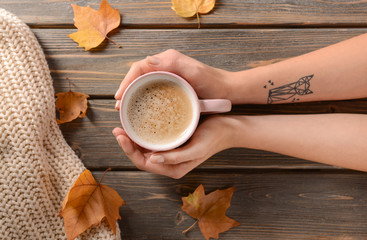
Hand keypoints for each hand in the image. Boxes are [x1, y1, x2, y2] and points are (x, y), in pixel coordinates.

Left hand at [112, 116, 235, 178]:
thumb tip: (152, 159)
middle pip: (141, 157)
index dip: (129, 151)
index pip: (144, 163)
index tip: (121, 135)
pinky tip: (137, 124)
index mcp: (173, 169)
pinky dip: (143, 134)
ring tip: (123, 126)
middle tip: (118, 129)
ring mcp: (170, 154)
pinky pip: (152, 141)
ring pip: (145, 149)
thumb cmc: (213, 138)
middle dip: (127, 144)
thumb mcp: (196, 149)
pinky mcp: (172, 143)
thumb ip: (175, 157)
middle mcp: (169, 163)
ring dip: (133, 139)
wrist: (227, 129)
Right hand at [114, 49, 231, 109]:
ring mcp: (167, 76)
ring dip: (132, 95)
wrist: (225, 90)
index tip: (119, 97)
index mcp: (167, 60)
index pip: (139, 67)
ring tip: (124, 109)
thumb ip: (174, 63)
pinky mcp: (170, 85)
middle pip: (138, 75)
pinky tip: (140, 109)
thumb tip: (148, 60)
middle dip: (125, 89)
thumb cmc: (212, 81)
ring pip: (142, 83)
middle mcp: (164, 65)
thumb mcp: (194, 71)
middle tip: (118, 106)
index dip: (126, 81)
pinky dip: (142, 98)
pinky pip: (151, 90)